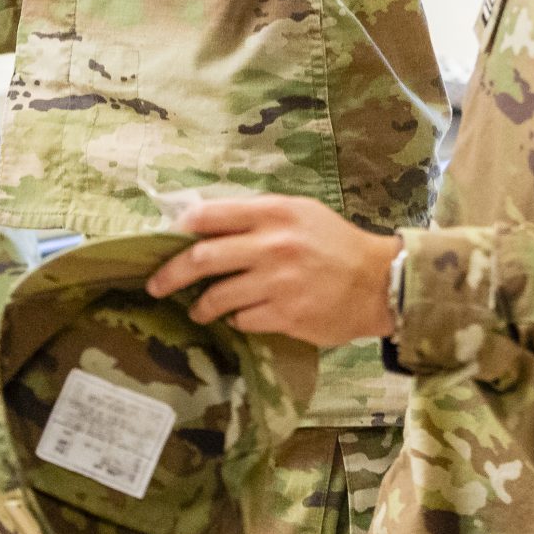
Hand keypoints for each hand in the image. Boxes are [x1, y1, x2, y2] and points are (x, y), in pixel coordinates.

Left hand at [140, 195, 398, 346]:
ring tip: (197, 310)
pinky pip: (243, 319)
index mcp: (273, 213)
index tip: (168, 240)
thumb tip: (207, 222)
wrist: (379, 282)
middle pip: (202, 258)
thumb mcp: (300, 213)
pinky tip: (239, 317)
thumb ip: (258, 216)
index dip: (183, 228)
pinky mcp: (285, 315)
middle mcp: (271, 245)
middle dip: (170, 274)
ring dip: (201, 306)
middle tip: (154, 285)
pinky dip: (236, 319)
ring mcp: (277, 282)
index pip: (211, 215)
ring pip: (218, 296)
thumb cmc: (334, 244)